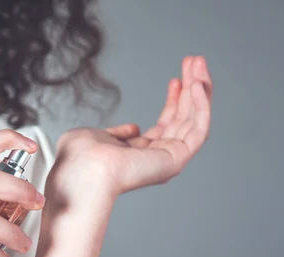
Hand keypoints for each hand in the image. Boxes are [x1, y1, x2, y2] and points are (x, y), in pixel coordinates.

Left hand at [52, 56, 212, 198]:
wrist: (84, 168)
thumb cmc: (81, 157)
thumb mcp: (100, 136)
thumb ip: (118, 133)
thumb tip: (135, 128)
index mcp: (139, 155)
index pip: (166, 125)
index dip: (173, 101)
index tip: (176, 80)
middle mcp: (157, 158)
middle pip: (184, 119)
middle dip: (191, 89)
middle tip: (195, 62)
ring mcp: (169, 160)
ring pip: (194, 120)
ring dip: (200, 89)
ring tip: (199, 63)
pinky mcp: (177, 159)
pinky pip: (199, 129)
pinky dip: (202, 105)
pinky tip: (197, 84)